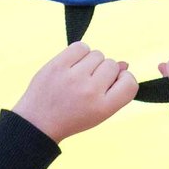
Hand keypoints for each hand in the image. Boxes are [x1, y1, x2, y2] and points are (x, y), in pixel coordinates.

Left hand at [12, 42, 136, 141]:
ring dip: (91, 61)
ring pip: (97, 54)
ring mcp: (73, 77)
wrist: (38, 122)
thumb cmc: (73, 116)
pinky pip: (80, 46)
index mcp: (104, 107)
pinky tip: (73, 64)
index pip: (130, 83)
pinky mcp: (58, 65)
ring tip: (79, 75)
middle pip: (112, 64)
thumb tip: (124, 63)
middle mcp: (90, 91)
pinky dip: (80, 52)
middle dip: (104, 70)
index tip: (114, 83)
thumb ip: (114, 90)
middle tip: (89, 84)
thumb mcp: (99, 112)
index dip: (125, 79)